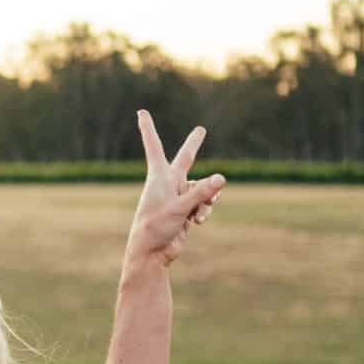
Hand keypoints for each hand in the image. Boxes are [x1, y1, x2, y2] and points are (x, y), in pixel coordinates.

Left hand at [131, 109, 227, 268]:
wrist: (153, 252)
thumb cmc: (156, 227)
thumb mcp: (180, 208)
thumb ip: (201, 193)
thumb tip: (222, 178)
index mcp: (159, 176)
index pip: (155, 146)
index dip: (148, 128)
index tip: (141, 111)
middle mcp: (169, 183)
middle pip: (186, 159)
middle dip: (194, 145)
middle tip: (201, 130)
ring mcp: (179, 196)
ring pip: (204, 189)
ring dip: (207, 200)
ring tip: (199, 214)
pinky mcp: (187, 209)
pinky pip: (205, 204)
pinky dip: (205, 211)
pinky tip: (198, 222)